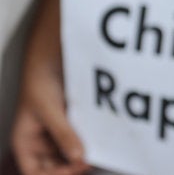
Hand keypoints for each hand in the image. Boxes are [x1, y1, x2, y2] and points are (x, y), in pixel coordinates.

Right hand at [11, 0, 89, 174]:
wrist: (53, 56)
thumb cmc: (41, 81)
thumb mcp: (48, 108)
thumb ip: (63, 133)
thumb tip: (78, 157)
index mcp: (26, 143)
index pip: (35, 173)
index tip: (76, 168)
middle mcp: (42, 142)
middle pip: (55, 169)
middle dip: (71, 168)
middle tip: (90, 162)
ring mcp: (58, 135)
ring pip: (70, 156)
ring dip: (83, 157)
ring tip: (98, 153)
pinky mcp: (74, 125)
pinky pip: (82, 141)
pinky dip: (90, 144)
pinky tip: (101, 141)